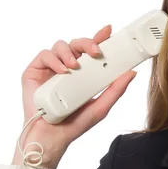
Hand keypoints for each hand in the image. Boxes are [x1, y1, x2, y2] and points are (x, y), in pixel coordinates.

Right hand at [12, 24, 136, 168]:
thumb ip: (116, 89)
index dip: (99, 38)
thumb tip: (131, 72)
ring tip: (74, 66)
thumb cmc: (76, 123)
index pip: (91, 50)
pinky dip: (54, 60)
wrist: (53, 137)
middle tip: (95, 51)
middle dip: (87, 42)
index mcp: (83, 73)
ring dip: (69, 52)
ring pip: (60, 46)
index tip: (108, 31)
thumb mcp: (101, 106)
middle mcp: (67, 67)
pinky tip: (62, 71)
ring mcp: (50, 69)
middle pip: (77, 43)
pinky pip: (44, 55)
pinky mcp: (35, 72)